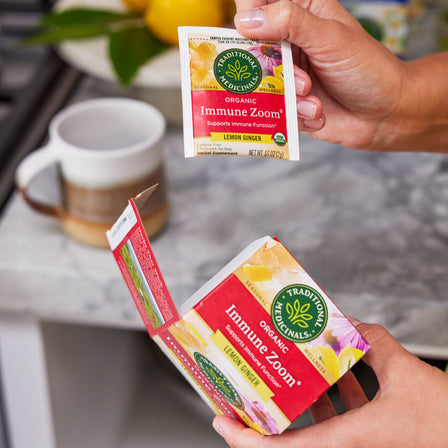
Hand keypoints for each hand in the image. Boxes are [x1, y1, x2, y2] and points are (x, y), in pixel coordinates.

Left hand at [213, 320, 447, 446]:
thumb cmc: (444, 422)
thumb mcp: (404, 372)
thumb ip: (372, 342)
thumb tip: (348, 322)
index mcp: (348, 441)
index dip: (246, 439)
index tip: (222, 423)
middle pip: (291, 440)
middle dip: (263, 418)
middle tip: (246, 393)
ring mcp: (360, 446)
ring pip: (316, 429)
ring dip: (302, 403)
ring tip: (289, 375)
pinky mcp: (372, 440)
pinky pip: (341, 423)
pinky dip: (334, 401)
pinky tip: (338, 376)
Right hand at [233, 0, 447, 152]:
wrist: (385, 115)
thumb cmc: (367, 68)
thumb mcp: (331, 38)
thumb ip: (290, 23)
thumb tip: (246, 19)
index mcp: (301, 15)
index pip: (259, 5)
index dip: (249, 19)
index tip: (255, 37)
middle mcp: (290, 44)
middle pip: (253, 49)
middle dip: (275, 68)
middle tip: (300, 78)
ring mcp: (288, 75)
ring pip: (262, 83)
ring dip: (288, 94)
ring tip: (313, 97)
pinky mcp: (289, 103)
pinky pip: (275, 108)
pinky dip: (297, 113)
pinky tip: (318, 112)